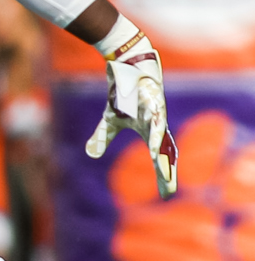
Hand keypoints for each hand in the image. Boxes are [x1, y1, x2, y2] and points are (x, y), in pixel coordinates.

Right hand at [85, 32, 177, 197]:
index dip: (162, 176)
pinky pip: (154, 119)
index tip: (166, 195)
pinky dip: (155, 132)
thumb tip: (91, 154)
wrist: (128, 65)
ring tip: (165, 173)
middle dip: (166, 173)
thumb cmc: (123, 93)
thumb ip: (102, 138)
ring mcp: (157, 112)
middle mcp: (158, 124)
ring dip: (163, 156)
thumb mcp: (110, 119)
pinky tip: (155, 143)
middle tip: (169, 192)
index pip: (158, 158)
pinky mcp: (152, 100)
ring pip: (162, 138)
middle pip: (165, 153)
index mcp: (151, 131)